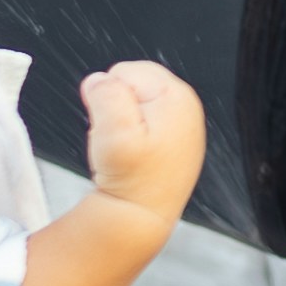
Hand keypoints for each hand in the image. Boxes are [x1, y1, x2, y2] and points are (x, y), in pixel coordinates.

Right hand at [74, 59, 205, 219]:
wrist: (141, 216)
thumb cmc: (132, 178)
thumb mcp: (114, 132)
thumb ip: (106, 95)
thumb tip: (100, 79)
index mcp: (177, 95)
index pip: (125, 70)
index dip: (110, 96)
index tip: (118, 126)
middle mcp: (186, 105)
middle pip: (131, 83)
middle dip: (115, 106)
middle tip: (120, 137)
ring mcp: (182, 121)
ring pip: (132, 103)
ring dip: (120, 121)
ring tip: (128, 149)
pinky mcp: (173, 137)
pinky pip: (140, 121)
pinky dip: (130, 134)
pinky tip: (134, 155)